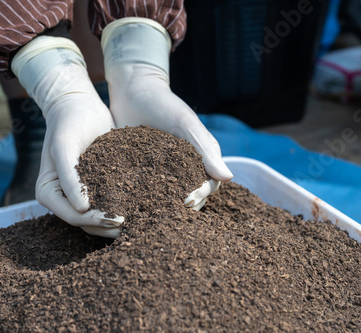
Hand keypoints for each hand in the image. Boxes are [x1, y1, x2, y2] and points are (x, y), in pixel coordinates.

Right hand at [12, 37, 122, 237]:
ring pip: (98, 217)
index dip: (93, 220)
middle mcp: (63, 198)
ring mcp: (79, 194)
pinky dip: (123, 206)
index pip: (72, 216)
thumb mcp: (65, 147)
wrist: (80, 106)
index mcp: (49, 192)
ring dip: (117, 222)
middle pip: (86, 222)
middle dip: (108, 226)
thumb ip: (69, 177)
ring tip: (141, 222)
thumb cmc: (68, 123)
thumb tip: (81, 209)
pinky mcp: (96, 187)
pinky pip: (109, 202)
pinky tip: (142, 208)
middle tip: (135, 226)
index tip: (117, 217)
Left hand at [101, 19, 232, 209]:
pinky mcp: (142, 170)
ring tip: (150, 214)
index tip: (187, 201)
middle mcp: (185, 167)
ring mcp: (163, 170)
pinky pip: (146, 189)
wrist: (132, 90)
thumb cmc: (164, 104)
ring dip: (163, 206)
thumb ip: (205, 150)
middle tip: (167, 214)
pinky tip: (133, 206)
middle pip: (190, 195)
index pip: (208, 186)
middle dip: (182, 207)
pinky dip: (143, 198)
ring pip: (168, 196)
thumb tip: (227, 178)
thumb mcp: (185, 125)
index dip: (201, 195)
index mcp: (201, 157)